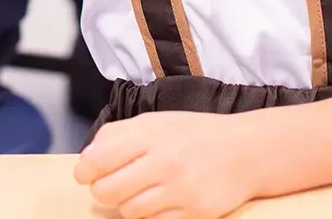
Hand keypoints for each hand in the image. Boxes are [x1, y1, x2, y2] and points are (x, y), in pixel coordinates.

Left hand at [74, 111, 263, 218]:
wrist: (246, 151)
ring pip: (129, 211)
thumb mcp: (155, 122)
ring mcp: (181, 189)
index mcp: (151, 133)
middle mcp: (165, 161)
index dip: (85, 171)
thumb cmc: (196, 135)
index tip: (85, 174)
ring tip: (140, 191)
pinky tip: (159, 201)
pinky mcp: (195, 212)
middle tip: (110, 186)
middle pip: (108, 191)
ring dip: (127, 205)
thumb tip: (86, 159)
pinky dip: (150, 216)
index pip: (99, 159)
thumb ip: (117, 135)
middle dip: (103, 191)